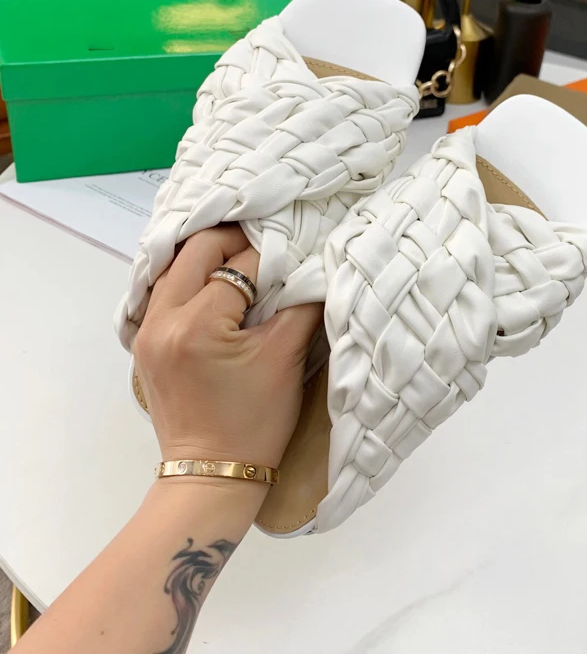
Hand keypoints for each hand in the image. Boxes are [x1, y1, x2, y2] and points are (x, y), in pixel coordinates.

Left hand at [133, 224, 322, 469]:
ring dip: (209, 258)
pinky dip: (190, 280)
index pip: (239, 266)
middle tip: (268, 245)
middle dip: (235, 242)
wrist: (213, 474)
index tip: (297, 252)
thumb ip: (299, 305)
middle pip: (195, 251)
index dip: (274, 256)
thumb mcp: (284, 359)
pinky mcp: (145, 344)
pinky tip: (216, 285)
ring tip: (244, 262)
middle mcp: (161, 321)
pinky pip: (165, 293)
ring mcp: (146, 333)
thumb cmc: (255, 422)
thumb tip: (311, 270)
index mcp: (196, 325)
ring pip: (175, 268)